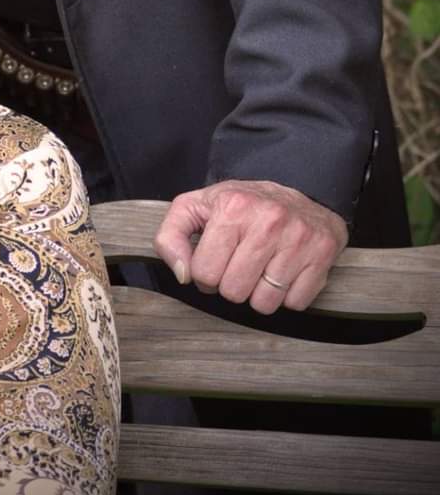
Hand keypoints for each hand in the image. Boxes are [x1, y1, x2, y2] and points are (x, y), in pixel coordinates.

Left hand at [154, 179, 348, 313]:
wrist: (301, 191)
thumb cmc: (244, 204)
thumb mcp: (197, 206)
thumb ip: (171, 236)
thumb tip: (182, 275)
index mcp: (232, 207)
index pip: (204, 273)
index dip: (205, 273)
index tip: (216, 260)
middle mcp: (268, 221)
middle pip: (234, 292)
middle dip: (231, 284)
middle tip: (239, 264)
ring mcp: (298, 239)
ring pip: (265, 303)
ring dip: (258, 293)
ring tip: (261, 268)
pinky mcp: (323, 255)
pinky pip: (295, 303)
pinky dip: (287, 295)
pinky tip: (284, 271)